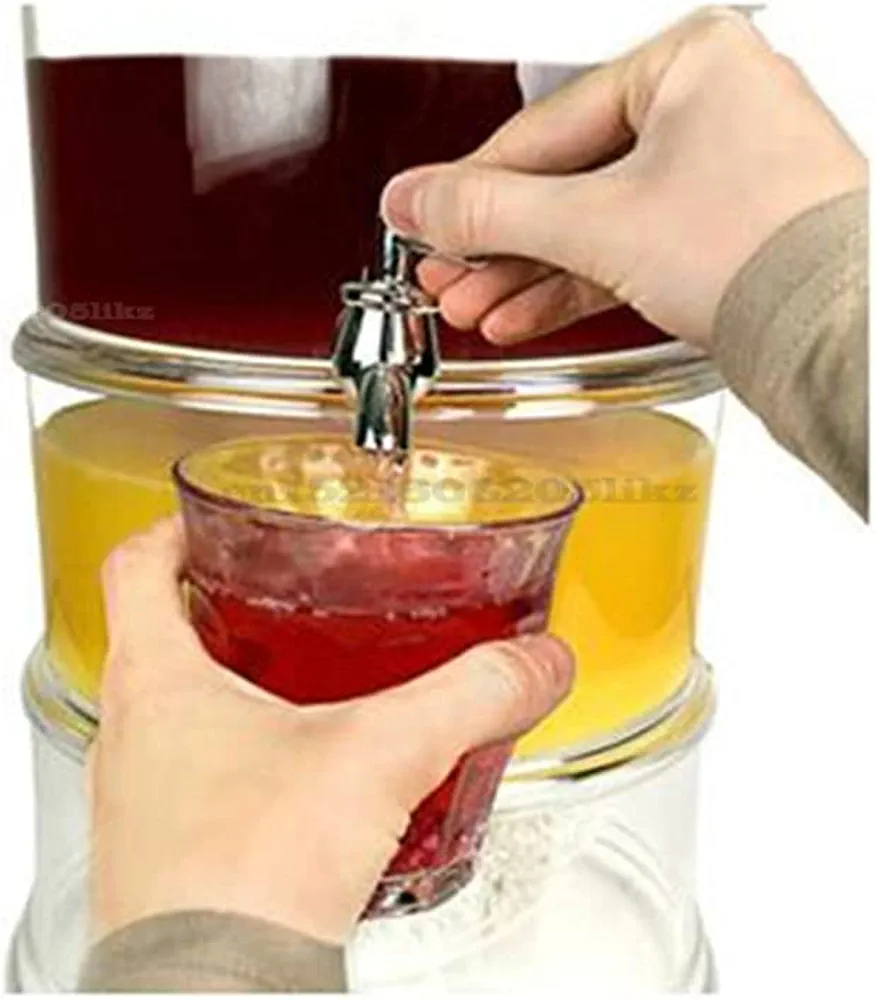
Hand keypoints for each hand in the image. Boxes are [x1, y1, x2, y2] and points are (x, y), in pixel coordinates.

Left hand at [89, 519, 573, 945]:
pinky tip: (312, 781)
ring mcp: (143, 800)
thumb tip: (534, 664)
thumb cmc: (244, 880)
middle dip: (225, 601)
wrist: (216, 997)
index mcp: (158, 682)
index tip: (216, 515)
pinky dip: (249, 761)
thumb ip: (468, 696)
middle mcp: (134, 736)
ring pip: (177, 710)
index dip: (177, 525)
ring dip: (238, 685)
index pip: (139, 563)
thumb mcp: (379, 756)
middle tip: (285, 588)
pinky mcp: (170, 855)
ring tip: (312, 679)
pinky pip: (196, 782)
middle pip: (162, 632)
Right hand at [380, 6, 865, 348]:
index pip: (546, 126)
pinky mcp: (721, 238)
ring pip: (595, 223)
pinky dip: (573, 287)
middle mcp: (710, 111)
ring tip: (473, 306)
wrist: (837, 337)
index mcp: (691, 63)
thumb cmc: (762, 250)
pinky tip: (522, 316)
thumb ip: (492, 210)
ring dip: (527, 273)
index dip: (474, 184)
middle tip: (444, 274)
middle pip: (568, 179)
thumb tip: (415, 201)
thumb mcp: (596, 222)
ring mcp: (719, 177)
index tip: (426, 214)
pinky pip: (628, 252)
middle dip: (498, 243)